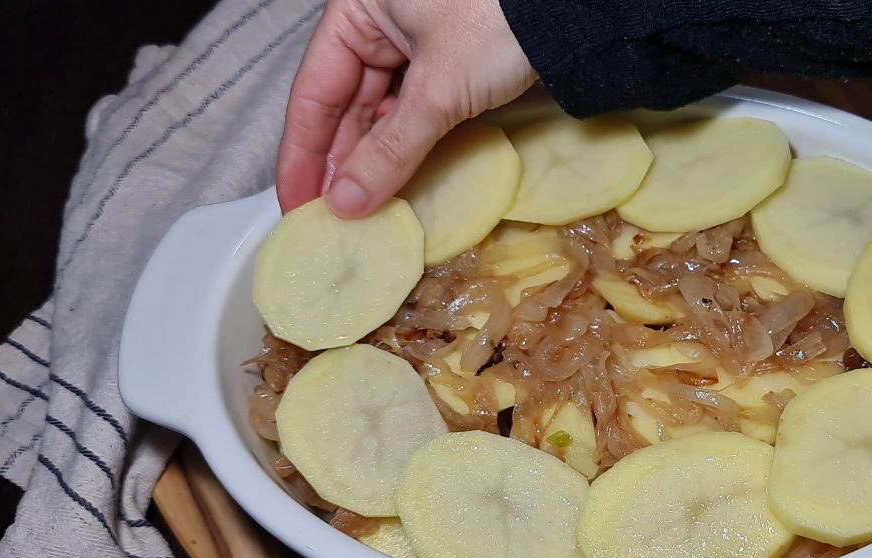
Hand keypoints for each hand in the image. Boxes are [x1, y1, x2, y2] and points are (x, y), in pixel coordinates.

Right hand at [277, 0, 535, 216]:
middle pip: (344, 106)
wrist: (574, 10)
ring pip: (381, 113)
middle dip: (339, 166)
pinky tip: (398, 185)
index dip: (302, 156)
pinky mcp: (451, 63)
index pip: (312, 93)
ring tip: (363, 213)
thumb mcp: (439, 90)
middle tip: (331, 223)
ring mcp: (416, 43)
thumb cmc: (498, 23)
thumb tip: (349, 204)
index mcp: (357, 12)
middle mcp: (379, 24)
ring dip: (374, 162)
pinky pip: (415, 112)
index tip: (297, 206)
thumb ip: (391, 149)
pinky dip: (407, 148)